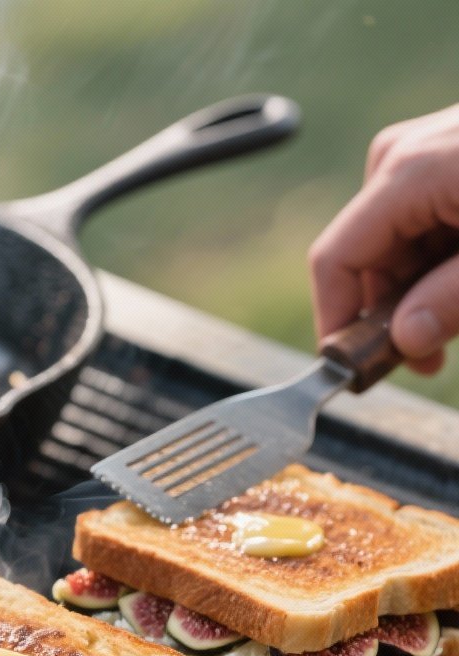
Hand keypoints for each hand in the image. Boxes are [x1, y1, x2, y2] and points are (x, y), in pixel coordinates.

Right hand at [310, 104, 458, 374]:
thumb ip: (452, 303)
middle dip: (392, 314)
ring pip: (397, 246)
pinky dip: (441, 264)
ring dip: (421, 293)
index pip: (337, 259)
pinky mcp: (450, 159)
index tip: (355, 372)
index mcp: (407, 173)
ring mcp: (427, 153)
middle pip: (367, 256)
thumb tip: (406, 341)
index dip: (338, 323)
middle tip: (431, 359)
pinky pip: (424, 224)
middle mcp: (405, 157)